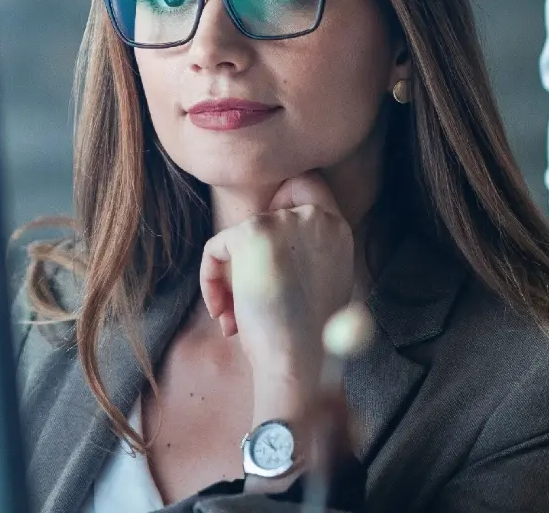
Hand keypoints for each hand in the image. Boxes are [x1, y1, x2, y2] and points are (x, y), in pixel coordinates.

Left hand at [198, 173, 358, 415]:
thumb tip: (269, 246)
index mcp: (337, 228)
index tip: (268, 254)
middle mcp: (315, 217)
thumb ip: (305, 251)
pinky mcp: (252, 234)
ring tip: (235, 318)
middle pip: (265, 209)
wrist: (298, 363)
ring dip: (229, 278)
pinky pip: (216, 248)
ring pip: (237, 238)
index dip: (280, 208)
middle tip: (246, 290)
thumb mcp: (322, 281)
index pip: (306, 186)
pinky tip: (223, 313)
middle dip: (248, 249)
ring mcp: (283, 222)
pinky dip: (211, 279)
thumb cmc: (307, 337)